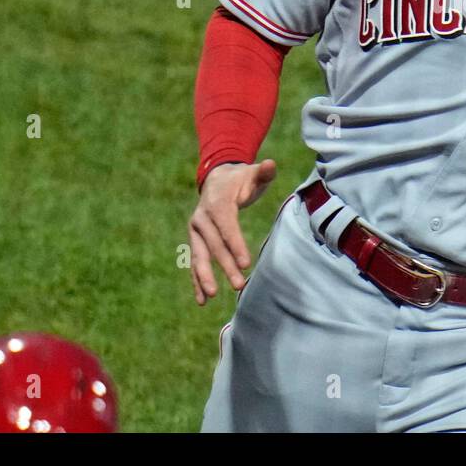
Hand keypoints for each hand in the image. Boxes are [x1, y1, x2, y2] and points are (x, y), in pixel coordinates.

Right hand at [187, 159, 277, 304]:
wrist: (217, 179)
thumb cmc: (241, 180)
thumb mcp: (253, 174)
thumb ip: (263, 172)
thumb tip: (270, 164)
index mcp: (216, 203)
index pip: (226, 226)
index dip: (235, 244)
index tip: (245, 263)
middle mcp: (201, 218)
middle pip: (214, 245)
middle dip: (226, 266)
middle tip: (239, 285)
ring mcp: (196, 231)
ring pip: (200, 256)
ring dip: (205, 277)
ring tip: (212, 297)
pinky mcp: (195, 241)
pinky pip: (195, 262)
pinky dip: (196, 281)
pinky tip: (202, 300)